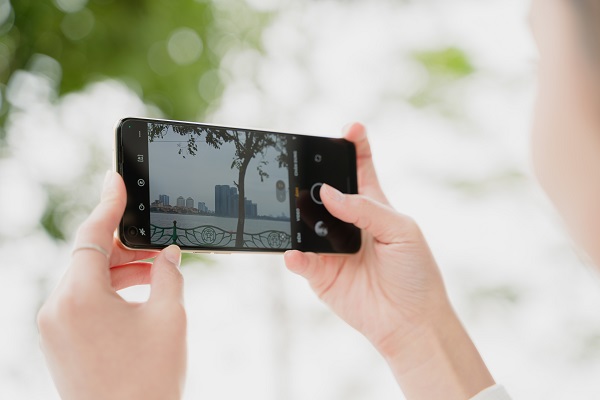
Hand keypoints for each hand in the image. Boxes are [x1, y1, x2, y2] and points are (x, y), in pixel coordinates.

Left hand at [37, 172, 186, 399]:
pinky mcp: (58, 344)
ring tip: (156, 276)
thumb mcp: (169, 317)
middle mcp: (56, 309)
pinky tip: (138, 298)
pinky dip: (108, 292)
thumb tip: (168, 256)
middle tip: (159, 245)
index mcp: (80, 297)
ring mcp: (53, 329)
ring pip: (85, 280)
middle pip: (89, 257)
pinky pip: (80, 302)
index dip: (108, 204)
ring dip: (119, 271)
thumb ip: (168, 275)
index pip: (91, 235)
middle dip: (125, 247)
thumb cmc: (150, 378)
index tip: (116, 181)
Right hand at [284, 123, 494, 399]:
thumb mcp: (400, 230)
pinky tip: (295, 252)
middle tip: (302, 165)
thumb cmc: (414, 272)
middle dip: (313, 176)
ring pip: (304, 222)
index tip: (351, 127)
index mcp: (372, 206)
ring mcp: (330, 247)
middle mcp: (347, 222)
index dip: (354, 145)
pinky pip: (300, 260)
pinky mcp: (319, 274)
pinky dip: (294, 255)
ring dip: (298, 213)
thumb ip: (365, 209)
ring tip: (294, 205)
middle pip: (324, 190)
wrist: (410, 320)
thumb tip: (328, 194)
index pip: (361, 168)